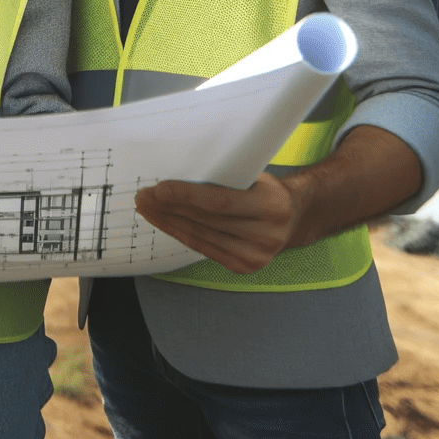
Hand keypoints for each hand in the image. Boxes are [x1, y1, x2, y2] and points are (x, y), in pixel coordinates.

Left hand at [134, 173, 305, 274]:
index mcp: (272, 206)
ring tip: (147, 209)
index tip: (159, 188)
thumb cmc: (267, 189)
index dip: (187, 196)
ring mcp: (256, 256)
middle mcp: (267, 235)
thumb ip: (226, 177)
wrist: (294, 218)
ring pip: (201, 237)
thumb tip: (179, 171)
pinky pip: (204, 248)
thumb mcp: (255, 176)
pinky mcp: (244, 267)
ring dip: (169, 222)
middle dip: (170, 208)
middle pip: (205, 221)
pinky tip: (165, 223)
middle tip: (144, 197)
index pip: (220, 202)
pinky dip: (181, 234)